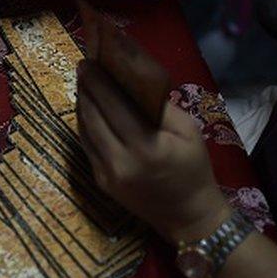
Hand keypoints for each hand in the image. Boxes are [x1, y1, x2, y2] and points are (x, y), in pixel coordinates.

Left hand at [75, 4, 230, 243]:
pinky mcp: (99, 181)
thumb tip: (133, 81)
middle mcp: (119, 161)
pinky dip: (85, 125)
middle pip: (93, 116)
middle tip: (83, 67)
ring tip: (84, 84)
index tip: (90, 62)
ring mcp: (105, 174)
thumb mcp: (189, 132)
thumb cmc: (194, 169)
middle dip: (86, 89)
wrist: (187, 216)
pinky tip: (88, 109)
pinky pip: (87, 146)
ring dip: (82, 105)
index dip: (99, 82)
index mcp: (146, 147)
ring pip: (84, 131)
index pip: (113, 106)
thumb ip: (159, 107)